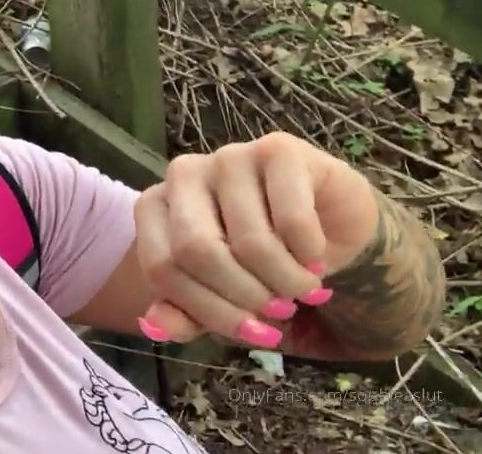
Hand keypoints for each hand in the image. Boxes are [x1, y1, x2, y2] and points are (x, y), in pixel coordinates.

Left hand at [132, 132, 379, 348]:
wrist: (326, 222)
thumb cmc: (260, 260)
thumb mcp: (218, 295)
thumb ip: (183, 313)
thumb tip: (154, 327)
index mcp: (155, 206)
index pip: (161, 268)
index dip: (207, 310)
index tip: (251, 332)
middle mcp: (183, 174)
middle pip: (196, 250)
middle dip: (244, 296)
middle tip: (280, 312)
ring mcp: (229, 156)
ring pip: (250, 241)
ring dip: (286, 282)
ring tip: (303, 291)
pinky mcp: (278, 149)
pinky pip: (293, 221)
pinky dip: (309, 255)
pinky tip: (315, 260)